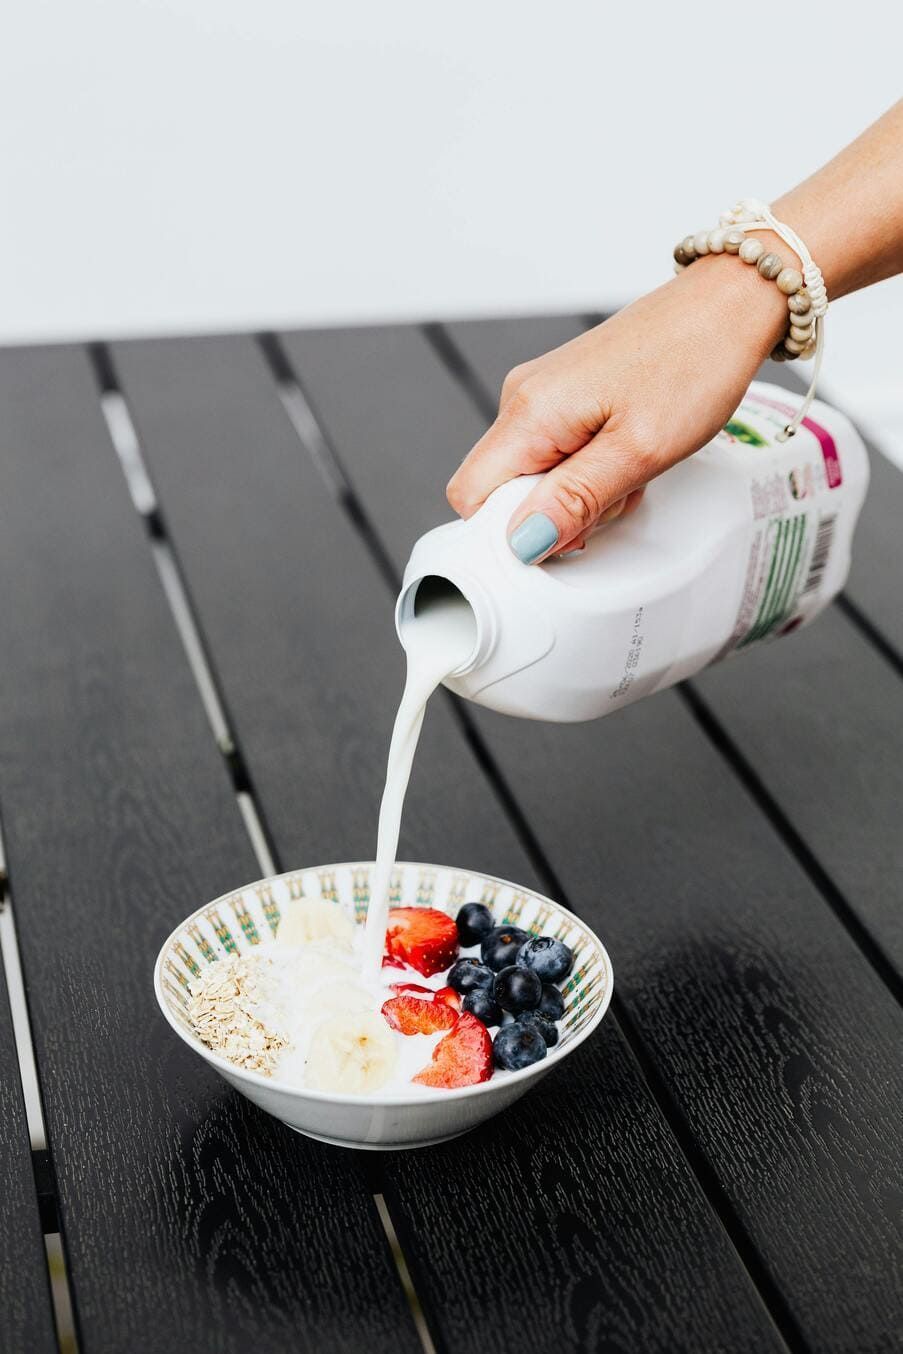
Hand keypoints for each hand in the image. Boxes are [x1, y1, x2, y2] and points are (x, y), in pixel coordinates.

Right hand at [447, 253, 789, 561]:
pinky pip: (556, 452)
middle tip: (614, 498)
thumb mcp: (640, 451)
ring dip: (578, 492)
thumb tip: (520, 542)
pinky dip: (590, 467)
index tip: (564, 536)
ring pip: (534, 475)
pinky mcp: (565, 393)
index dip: (507, 532)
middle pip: (501, 489)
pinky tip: (630, 452)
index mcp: (530, 412)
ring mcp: (542, 393)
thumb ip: (575, 500)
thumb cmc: (694, 364)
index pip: (470, 497)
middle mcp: (522, 399)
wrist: (728, 303)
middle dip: (552, 514)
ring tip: (633, 468)